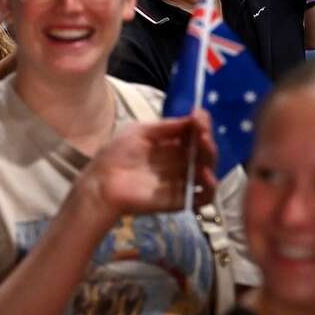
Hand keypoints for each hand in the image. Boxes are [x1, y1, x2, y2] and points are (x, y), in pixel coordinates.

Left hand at [79, 111, 215, 222]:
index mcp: (171, 144)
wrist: (103, 183)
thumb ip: (167, 126)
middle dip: (207, 138)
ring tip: (204, 146)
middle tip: (202, 133)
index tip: (199, 115)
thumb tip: (193, 116)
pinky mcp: (181, 200)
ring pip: (207, 169)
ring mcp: (182, 180)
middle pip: (204, 150)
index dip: (201, 123)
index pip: (194, 132)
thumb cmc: (117, 155)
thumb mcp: (140, 131)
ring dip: (211, 158)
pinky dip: (211, 187)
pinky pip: (203, 196)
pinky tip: (205, 175)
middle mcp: (180, 161)